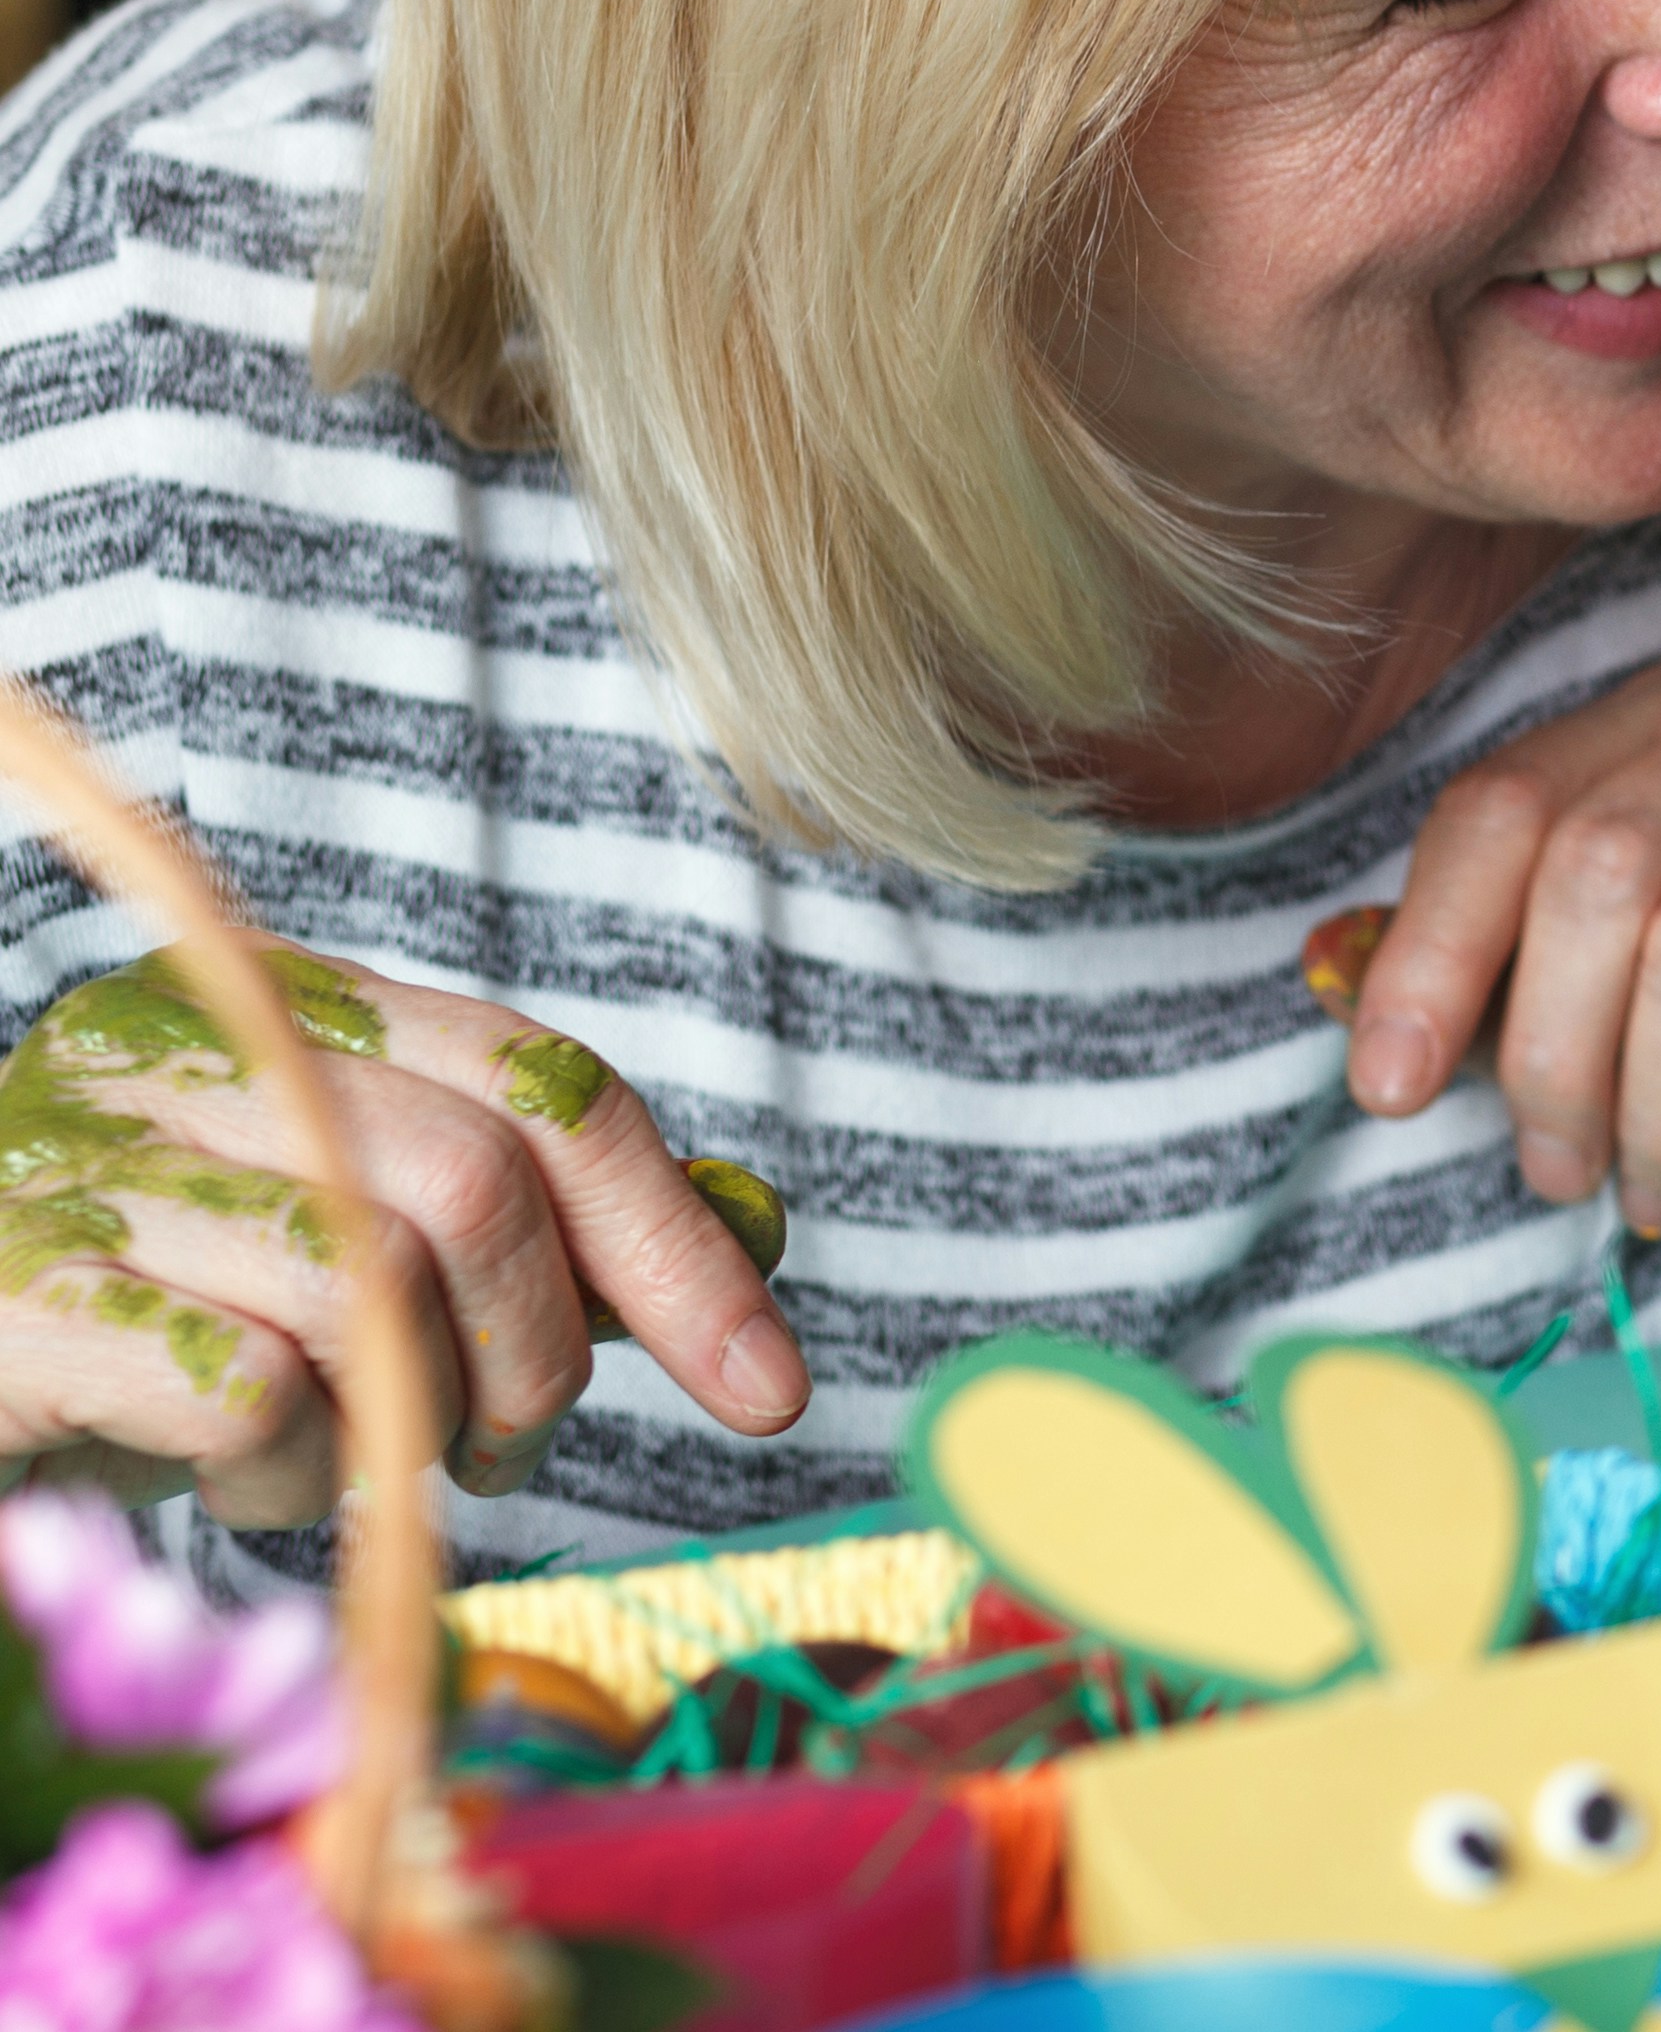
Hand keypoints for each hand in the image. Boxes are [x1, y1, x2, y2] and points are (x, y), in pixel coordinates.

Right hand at [0, 950, 802, 1527]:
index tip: (767, 1384)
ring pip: (364, 1288)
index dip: (675, 1241)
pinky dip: (283, 1469)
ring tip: (342, 1462)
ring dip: (396, 1427)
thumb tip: (756, 1240)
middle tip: (506, 1450)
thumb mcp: (356, 1239)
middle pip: (477, 1185)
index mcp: (288, 1002)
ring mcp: (84, 1164)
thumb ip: (539, 1222)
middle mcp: (184, 1047)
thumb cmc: (167, 1313)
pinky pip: (246, 1391)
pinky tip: (237, 1475)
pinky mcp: (18, 1298)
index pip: (546, 1086)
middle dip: (540, 1354)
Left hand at [1351, 660, 1660, 1265]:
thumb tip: (1341, 992)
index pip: (1508, 803)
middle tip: (1557, 1172)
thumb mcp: (1619, 1021)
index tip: (1387, 1089)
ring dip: (1652, 1112)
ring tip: (1653, 1196)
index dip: (1430, 951)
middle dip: (1551, 1052)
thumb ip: (1501, 989)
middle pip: (1600, 866)